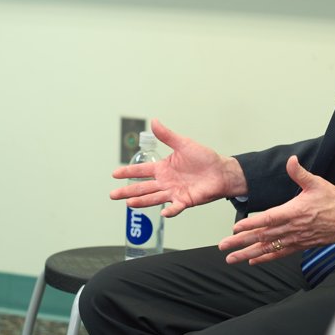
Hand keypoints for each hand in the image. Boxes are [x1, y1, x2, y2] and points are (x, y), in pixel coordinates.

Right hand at [110, 119, 247, 217]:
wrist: (221, 171)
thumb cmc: (204, 158)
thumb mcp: (184, 144)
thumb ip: (167, 136)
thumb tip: (154, 121)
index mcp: (163, 168)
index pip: (141, 171)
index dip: (128, 172)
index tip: (114, 174)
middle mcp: (166, 182)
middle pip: (142, 187)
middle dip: (127, 191)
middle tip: (113, 195)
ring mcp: (174, 192)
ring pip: (154, 197)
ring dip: (142, 201)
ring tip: (129, 203)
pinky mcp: (186, 201)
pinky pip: (176, 207)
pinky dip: (170, 211)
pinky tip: (163, 213)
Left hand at [218, 155, 334, 264]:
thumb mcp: (318, 183)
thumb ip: (300, 173)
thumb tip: (291, 160)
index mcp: (294, 212)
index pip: (268, 219)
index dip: (251, 224)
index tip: (235, 228)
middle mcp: (293, 228)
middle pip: (263, 237)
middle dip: (241, 242)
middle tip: (223, 246)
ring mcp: (296, 239)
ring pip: (268, 248)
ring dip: (248, 253)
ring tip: (231, 258)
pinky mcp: (300, 245)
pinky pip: (280, 253)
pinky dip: (265, 258)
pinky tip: (252, 261)